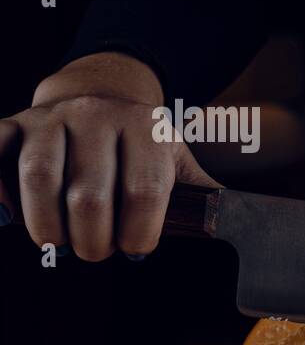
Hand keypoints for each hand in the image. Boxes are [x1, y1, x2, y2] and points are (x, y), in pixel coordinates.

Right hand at [0, 52, 219, 259]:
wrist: (104, 93)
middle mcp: (97, 116)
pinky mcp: (13, 123)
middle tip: (96, 251)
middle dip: (93, 240)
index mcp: (146, 128)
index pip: (144, 192)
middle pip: (90, 194)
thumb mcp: (180, 161)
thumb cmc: (144, 144)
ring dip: (46, 225)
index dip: (139, 233)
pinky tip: (9, 217)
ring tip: (58, 244)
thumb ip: (205, 195)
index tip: (136, 249)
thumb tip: (242, 228)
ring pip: (39, 178)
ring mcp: (51, 118)